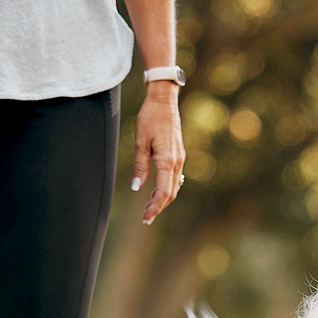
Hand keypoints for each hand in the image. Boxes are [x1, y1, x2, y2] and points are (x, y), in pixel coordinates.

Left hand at [131, 82, 185, 223]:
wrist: (164, 100)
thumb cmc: (150, 118)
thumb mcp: (140, 142)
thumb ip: (140, 166)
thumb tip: (137, 187)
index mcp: (167, 161)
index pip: (163, 192)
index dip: (155, 207)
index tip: (146, 217)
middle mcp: (177, 162)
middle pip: (170, 193)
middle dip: (159, 207)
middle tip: (146, 217)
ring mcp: (180, 159)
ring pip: (174, 186)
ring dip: (162, 198)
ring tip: (149, 206)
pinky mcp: (178, 155)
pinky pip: (174, 177)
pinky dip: (166, 188)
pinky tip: (155, 190)